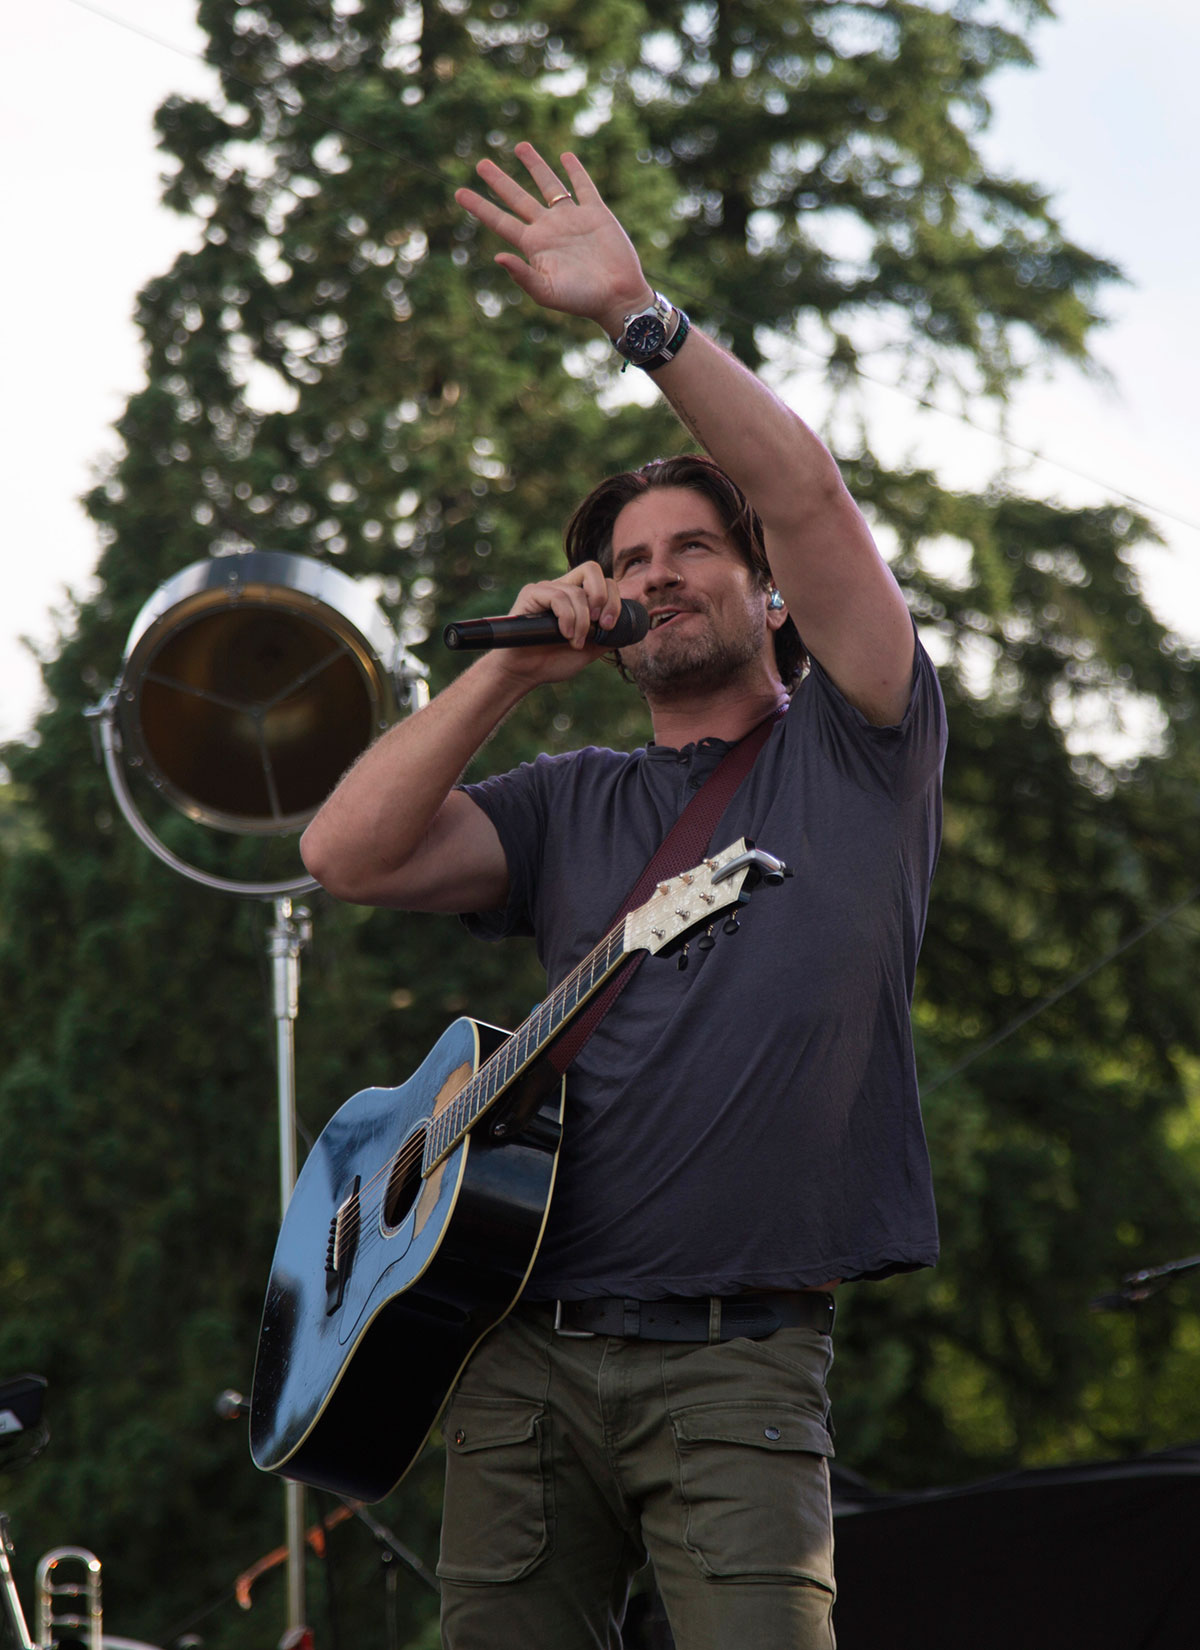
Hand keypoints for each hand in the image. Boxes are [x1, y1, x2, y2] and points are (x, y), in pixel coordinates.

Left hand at [455, 142, 651, 337]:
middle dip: (499, 181)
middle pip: (518, 198)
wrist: (617, 297)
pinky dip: (575, 171)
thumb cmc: (581, 300)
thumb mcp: (547, 292)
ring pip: (549, 186)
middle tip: (480, 163)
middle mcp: (549, 229)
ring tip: (519, 146)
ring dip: (534, 165)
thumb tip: (498, 256)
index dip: (480, 207)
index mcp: (534, 246)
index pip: (500, 220)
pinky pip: (583, 187)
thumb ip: (523, 275)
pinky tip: (566, 157)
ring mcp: (572, 219)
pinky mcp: (596, 214)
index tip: (458, 193)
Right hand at [484, 560, 625, 687]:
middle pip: (592, 569)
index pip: (604, 581)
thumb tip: (628, 629)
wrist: (525, 673)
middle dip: (604, 598)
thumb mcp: (589, 649)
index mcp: (578, 598)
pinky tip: (564, 634)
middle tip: (601, 624)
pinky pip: (557, 596)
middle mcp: (563, 588)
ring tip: (575, 641)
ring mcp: (547, 589)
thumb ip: (606, 637)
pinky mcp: (531, 594)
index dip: (614, 600)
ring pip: (576, 591)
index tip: (609, 626)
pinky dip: (567, 617)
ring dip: (582, 621)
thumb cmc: (552, 661)